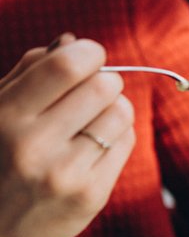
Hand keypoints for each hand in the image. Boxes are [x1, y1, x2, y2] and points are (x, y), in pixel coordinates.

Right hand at [0, 35, 134, 236]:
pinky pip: (126, 142)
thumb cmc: (0, 156)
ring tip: (93, 120)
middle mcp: (33, 145)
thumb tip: (71, 41)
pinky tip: (96, 144)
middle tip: (92, 92)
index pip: (65, 66)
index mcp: (6, 116)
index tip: (87, 58)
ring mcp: (65, 173)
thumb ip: (31, 72)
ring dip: (115, 108)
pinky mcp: (91, 195)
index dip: (88, 53)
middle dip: (105, 81)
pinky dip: (118, 134)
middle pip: (103, 86)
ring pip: (121, 113)